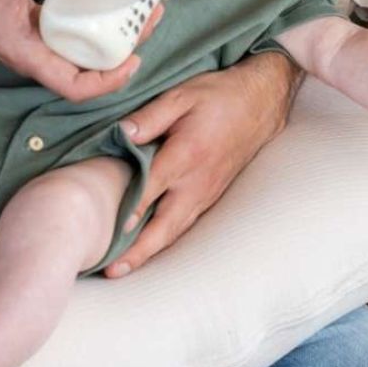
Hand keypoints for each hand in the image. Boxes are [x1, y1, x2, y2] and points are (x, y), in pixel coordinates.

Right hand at [0, 0, 141, 101]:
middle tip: (150, 15)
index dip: (109, 81)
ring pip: (79, 48)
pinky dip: (89, 17)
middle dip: (122, 48)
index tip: (135, 58)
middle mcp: (34, 55)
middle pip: (87, 68)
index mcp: (29, 55)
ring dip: (109, 32)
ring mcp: (31, 42)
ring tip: (138, 4)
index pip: (76, 87)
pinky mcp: (29, 26)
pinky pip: (67, 31)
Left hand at [105, 53, 295, 276]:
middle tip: (112, 271)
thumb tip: (120, 135)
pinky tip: (149, 247)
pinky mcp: (211, 194)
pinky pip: (185, 222)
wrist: (261, 102)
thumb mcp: (182, 95)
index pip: (150, 189)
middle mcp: (197, 181)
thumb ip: (149, 117)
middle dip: (138, 250)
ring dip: (150, 251)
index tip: (107, 231)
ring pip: (176, 230)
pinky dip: (165, 239)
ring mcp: (207, 191)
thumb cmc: (218, 95)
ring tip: (123, 268)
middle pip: (164, 225)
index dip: (128, 211)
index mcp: (186, 155)